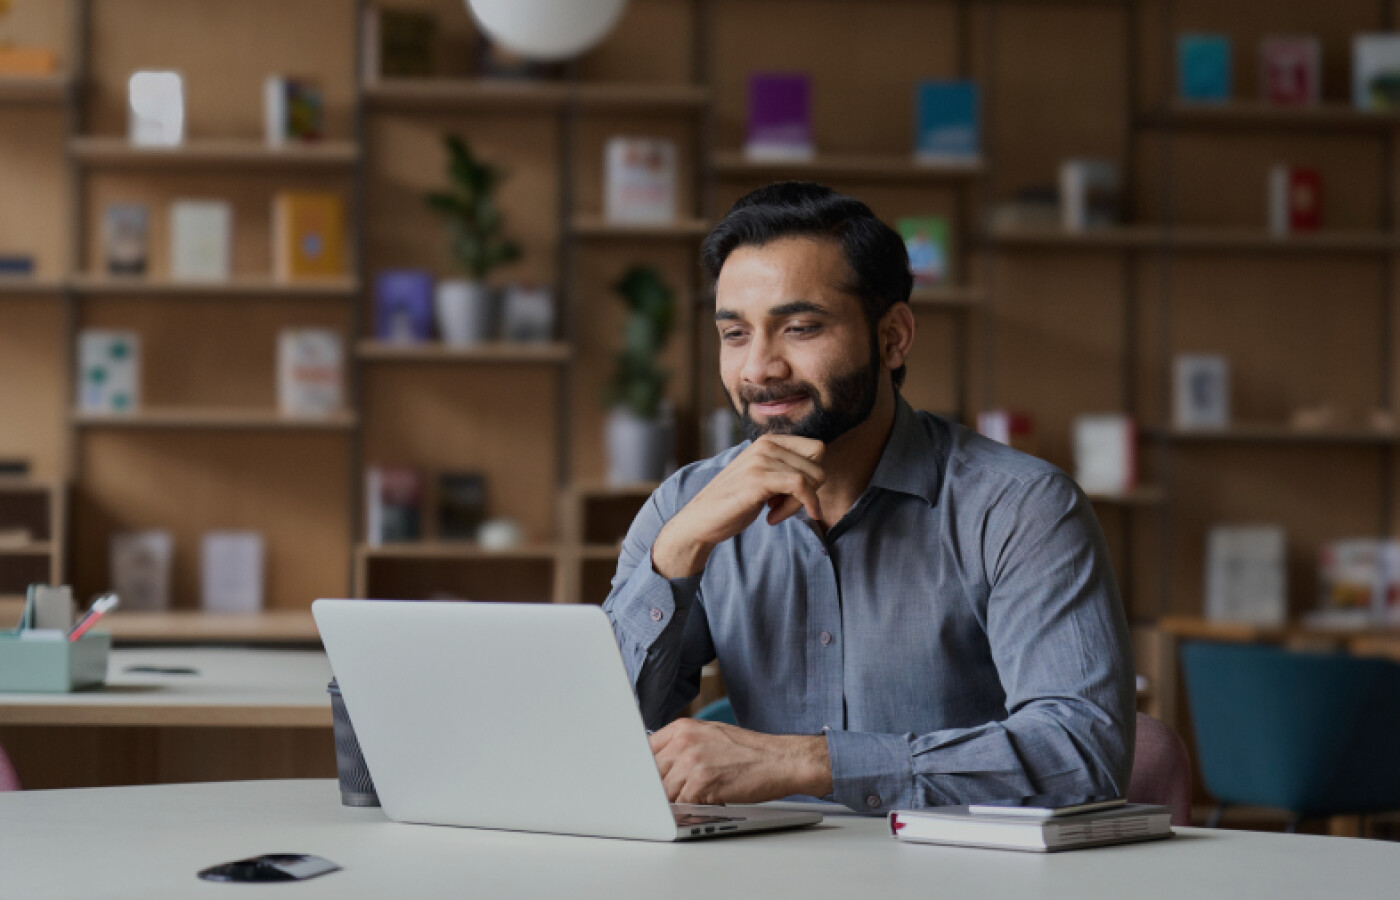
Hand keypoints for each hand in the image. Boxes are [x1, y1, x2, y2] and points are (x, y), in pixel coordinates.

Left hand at [649, 718, 831, 804]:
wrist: (780, 760)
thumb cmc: (749, 751)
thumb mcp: (710, 735)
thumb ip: (682, 746)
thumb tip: (658, 764)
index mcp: (682, 728)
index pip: (644, 751)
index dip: (643, 770)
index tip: (642, 781)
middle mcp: (683, 742)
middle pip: (650, 773)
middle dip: (657, 788)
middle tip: (667, 797)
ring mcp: (691, 762)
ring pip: (663, 792)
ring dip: (674, 801)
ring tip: (693, 800)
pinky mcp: (701, 783)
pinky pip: (680, 804)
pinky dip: (687, 810)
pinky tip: (701, 805)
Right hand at [651, 435, 824, 577]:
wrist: (700, 519)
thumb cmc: (733, 502)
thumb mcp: (762, 477)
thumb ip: (785, 469)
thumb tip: (819, 474)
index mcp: (768, 441)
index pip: (816, 449)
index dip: (812, 475)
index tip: (793, 495)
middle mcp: (765, 445)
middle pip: (817, 464)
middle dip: (809, 491)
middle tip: (783, 507)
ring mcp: (761, 460)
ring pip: (811, 478)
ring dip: (799, 504)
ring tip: (774, 513)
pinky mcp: (759, 479)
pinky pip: (801, 487)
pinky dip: (800, 506)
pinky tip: (774, 519)